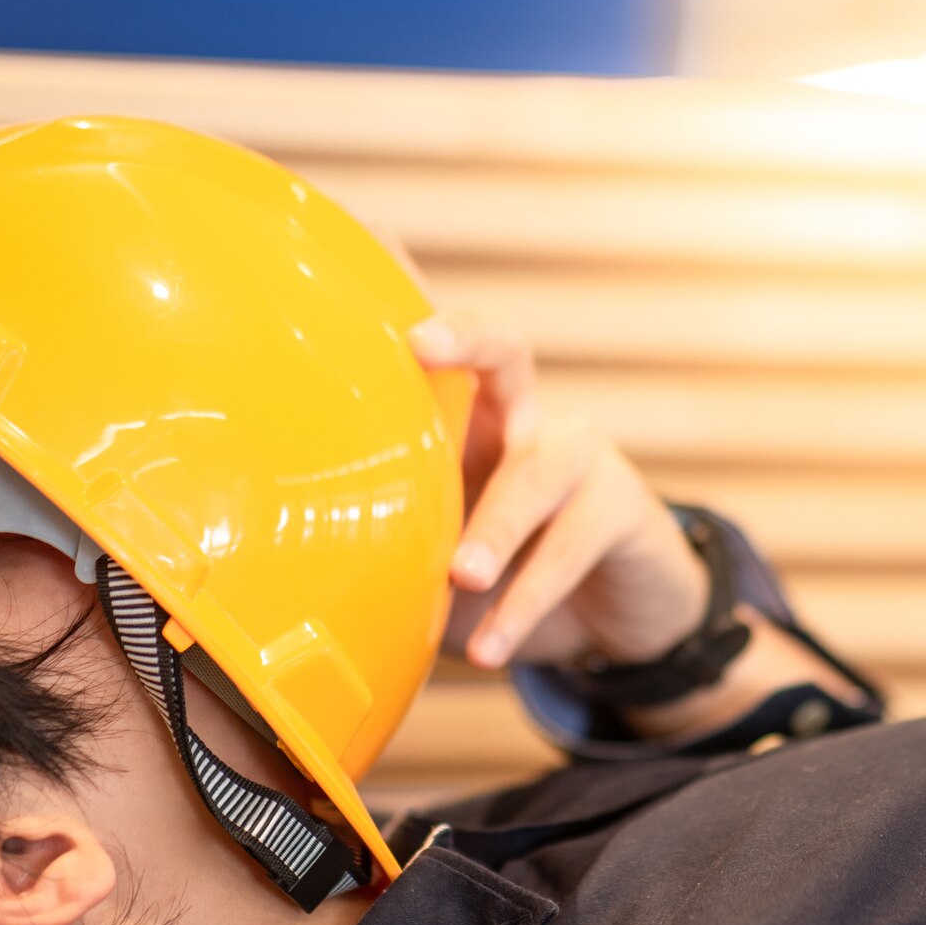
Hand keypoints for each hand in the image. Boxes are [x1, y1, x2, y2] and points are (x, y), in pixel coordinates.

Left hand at [408, 311, 707, 673]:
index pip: (442, 349)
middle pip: (505, 354)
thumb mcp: (439, 557)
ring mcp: (580, 458)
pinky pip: (569, 548)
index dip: (414, 305)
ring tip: (463, 575)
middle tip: (418, 348)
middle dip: (464, 341)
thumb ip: (392, 552)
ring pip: (537, 469)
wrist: (612, 620)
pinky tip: (490, 646)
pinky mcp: (621, 510)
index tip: (380, 278)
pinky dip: (525, 603)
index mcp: (470, 418)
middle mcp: (526, 419)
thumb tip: (304, 587)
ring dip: (497, 524)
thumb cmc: (504, 576)